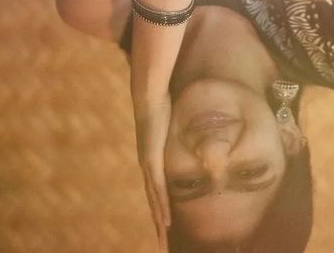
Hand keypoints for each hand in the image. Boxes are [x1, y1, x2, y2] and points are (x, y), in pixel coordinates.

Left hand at [133, 93, 171, 250]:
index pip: (155, 189)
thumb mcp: (171, 121)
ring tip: (163, 240)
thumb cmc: (160, 103)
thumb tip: (186, 123)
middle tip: (163, 243)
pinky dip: (162, 207)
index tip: (164, 224)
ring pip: (154, 202)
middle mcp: (147, 166)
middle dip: (158, 224)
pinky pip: (158, 190)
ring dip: (159, 223)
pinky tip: (165, 222)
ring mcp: (148, 165)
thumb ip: (176, 128)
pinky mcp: (152, 161)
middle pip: (153, 202)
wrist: (148, 95)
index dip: (159, 208)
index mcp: (150, 159)